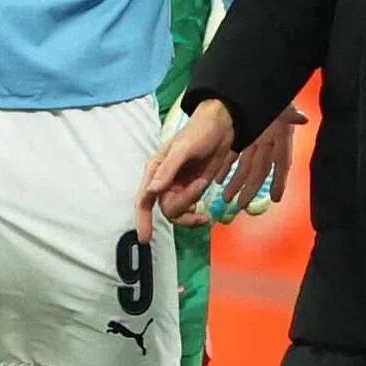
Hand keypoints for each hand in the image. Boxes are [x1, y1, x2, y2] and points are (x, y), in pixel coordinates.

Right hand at [136, 99, 236, 243]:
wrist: (223, 127)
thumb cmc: (200, 131)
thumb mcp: (183, 148)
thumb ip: (168, 169)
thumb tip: (152, 190)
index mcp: (156, 169)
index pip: (144, 199)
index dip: (142, 219)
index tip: (145, 238)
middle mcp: (164, 181)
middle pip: (166, 208)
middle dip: (183, 204)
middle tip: (199, 191)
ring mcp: (179, 186)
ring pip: (178, 212)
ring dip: (191, 212)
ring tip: (204, 201)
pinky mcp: (192, 190)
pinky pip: (189, 210)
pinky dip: (196, 214)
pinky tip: (205, 210)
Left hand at [215, 103, 307, 214]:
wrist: (260, 86)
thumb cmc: (274, 97)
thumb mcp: (283, 104)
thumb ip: (292, 113)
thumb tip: (302, 118)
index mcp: (280, 136)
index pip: (283, 162)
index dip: (280, 180)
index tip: (275, 198)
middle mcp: (267, 142)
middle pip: (260, 169)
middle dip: (250, 187)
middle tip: (241, 204)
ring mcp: (253, 141)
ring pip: (244, 166)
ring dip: (236, 181)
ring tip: (226, 196)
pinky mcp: (240, 136)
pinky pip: (232, 154)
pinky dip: (225, 166)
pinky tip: (217, 178)